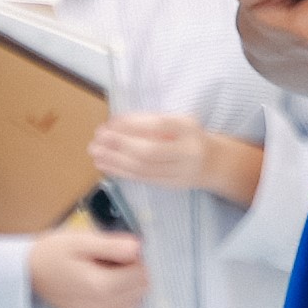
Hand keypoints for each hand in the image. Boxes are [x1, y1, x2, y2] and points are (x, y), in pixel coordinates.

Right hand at [26, 220, 149, 307]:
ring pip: (134, 304)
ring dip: (129, 288)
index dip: (135, 258)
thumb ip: (112, 245)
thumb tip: (139, 248)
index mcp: (101, 286)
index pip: (141, 274)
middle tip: (111, 260)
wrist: (27, 273)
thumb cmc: (53, 252)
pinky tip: (107, 290)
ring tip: (107, 274)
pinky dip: (122, 303)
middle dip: (133, 273)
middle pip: (140, 290)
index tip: (117, 250)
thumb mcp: (81, 240)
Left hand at [87, 110, 265, 206]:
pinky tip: (105, 165)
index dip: (133, 124)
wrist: (213, 162)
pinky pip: (142, 179)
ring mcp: (179, 172)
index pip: (159, 125)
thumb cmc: (189, 135)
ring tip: (95, 152)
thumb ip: (152, 122)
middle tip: (98, 138)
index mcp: (189, 128)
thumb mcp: (177, 121)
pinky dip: (121, 172)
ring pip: (143, 169)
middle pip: (149, 152)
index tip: (111, 122)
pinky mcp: (170, 186)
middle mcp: (187, 152)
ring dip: (115, 161)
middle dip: (119, 145)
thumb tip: (116, 124)